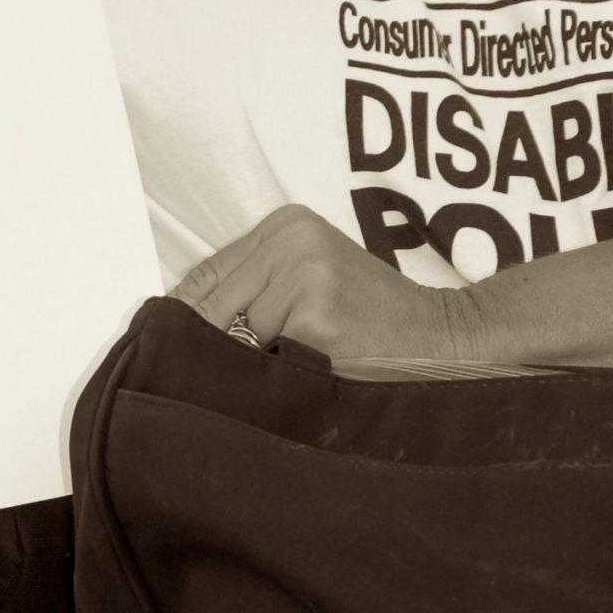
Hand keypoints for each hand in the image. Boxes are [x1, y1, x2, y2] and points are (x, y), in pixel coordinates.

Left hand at [170, 204, 466, 362]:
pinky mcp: (316, 317)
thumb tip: (174, 328)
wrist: (445, 339)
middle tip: (199, 386)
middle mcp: (292, 241)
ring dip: (236, 371)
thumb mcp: (312, 280)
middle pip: (207, 307)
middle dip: (202, 350)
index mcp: (286, 224)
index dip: (181, 322)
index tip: (167, 355)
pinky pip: (262, 362)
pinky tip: (292, 388)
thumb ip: (253, 290)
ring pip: (231, 338)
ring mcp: (305, 276)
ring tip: (269, 385)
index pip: (202, 277)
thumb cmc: (374, 321)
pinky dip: (266, 384)